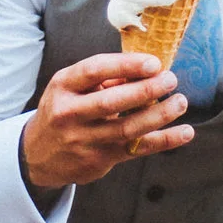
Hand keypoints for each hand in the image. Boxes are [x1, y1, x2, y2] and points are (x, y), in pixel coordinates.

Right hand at [20, 52, 192, 189]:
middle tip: (170, 80)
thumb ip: (105, 78)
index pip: (94, 71)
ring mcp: (83, 140)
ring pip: (127, 128)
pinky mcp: (98, 160)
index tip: (154, 62)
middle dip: (145, 90)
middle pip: (111, 102)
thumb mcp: (72, 87)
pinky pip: (137, 149)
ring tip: (180, 102)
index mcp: (62, 87)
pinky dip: (164, 141)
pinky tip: (184, 132)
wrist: (38, 155)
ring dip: (159, 115)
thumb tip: (147, 68)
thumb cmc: (64, 109)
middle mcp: (69, 114)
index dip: (125, 65)